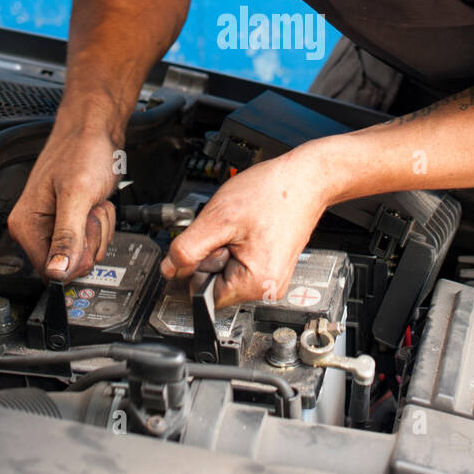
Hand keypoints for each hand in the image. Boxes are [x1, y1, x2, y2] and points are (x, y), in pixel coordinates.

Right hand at [7, 123, 116, 280]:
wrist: (96, 127)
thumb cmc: (83, 149)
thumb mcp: (78, 194)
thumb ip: (67, 236)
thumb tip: (57, 272)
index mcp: (26, 224)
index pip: (51, 271)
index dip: (76, 257)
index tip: (85, 229)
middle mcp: (35, 227)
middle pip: (70, 264)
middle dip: (90, 239)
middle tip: (89, 208)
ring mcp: (53, 224)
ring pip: (84, 252)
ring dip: (99, 228)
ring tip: (92, 201)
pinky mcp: (70, 219)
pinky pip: (90, 239)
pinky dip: (102, 222)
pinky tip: (96, 202)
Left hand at [159, 146, 327, 307]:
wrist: (304, 178)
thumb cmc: (272, 193)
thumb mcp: (218, 218)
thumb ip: (187, 249)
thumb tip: (169, 269)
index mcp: (257, 284)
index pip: (206, 295)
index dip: (198, 268)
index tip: (208, 244)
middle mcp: (269, 288)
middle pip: (218, 284)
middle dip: (214, 256)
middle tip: (230, 229)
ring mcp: (273, 278)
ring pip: (228, 272)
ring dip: (226, 249)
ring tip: (243, 227)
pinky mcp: (273, 266)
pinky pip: (242, 264)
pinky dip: (238, 246)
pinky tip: (250, 229)